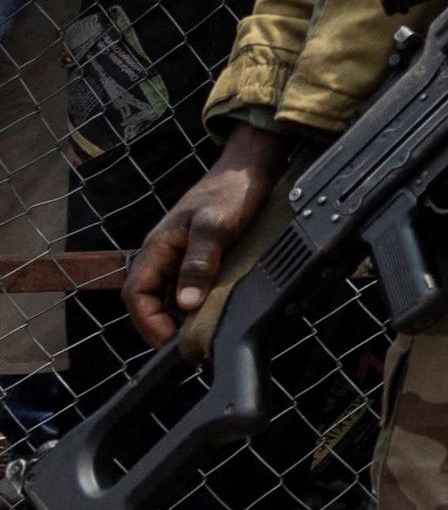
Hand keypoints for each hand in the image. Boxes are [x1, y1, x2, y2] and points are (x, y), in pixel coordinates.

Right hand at [124, 133, 290, 343]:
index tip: (168, 340)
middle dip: (160, 324)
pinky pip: (185, 284)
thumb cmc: (231, 191)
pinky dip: (192, 301)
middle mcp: (163, 253)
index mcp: (157, 246)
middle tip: (185, 343)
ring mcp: (179, 254)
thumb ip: (199, 263)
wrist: (251, 166)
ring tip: (198, 331)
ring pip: (166, 293)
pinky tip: (209, 309)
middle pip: (147, 298)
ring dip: (176, 314)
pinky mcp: (197, 254)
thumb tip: (184, 302)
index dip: (147, 321)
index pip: (135, 293)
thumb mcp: (216, 227)